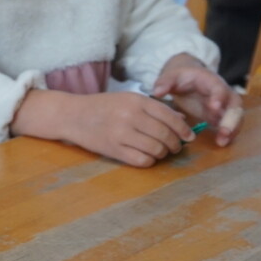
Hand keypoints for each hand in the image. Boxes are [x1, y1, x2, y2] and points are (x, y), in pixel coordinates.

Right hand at [22, 90, 194, 166]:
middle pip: (165, 135)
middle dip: (175, 144)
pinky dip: (149, 161)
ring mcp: (121, 134)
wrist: (72, 115)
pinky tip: (147, 157)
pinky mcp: (113, 149)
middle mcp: (130, 116)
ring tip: (161, 152)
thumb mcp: (128, 99)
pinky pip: (141, 160)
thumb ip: (154, 108)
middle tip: (175, 147)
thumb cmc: (102, 106)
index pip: (169, 117)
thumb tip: (181, 121)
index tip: (189, 136)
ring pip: (156, 149)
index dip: (183, 129)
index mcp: (136, 101)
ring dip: (163, 153)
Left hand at [152, 53, 243, 146]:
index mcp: (210, 81)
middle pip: (234, 105)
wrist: (188, 78)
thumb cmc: (181, 77)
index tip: (213, 107)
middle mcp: (222, 93)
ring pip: (235, 117)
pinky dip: (228, 134)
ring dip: (232, 129)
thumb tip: (156, 92)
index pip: (218, 88)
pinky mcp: (220, 116)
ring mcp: (224, 105)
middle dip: (231, 118)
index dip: (218, 97)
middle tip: (224, 132)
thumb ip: (165, 82)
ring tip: (222, 142)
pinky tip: (221, 143)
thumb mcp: (172, 76)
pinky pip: (229, 125)